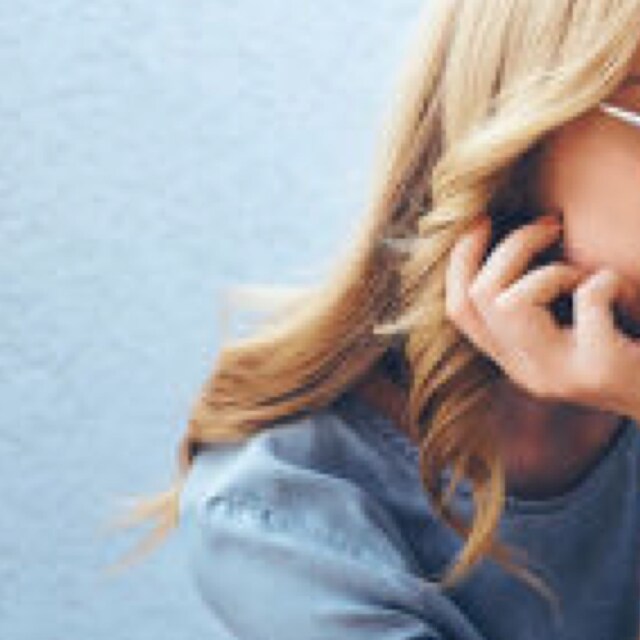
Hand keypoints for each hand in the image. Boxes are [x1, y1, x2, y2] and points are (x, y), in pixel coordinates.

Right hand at [444, 212, 639, 421]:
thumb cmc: (629, 348)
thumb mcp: (568, 331)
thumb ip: (533, 304)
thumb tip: (508, 240)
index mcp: (513, 360)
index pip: (459, 309)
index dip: (461, 258)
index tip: (483, 221)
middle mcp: (526, 373)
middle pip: (478, 297)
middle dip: (512, 246)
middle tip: (550, 226)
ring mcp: (558, 376)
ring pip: (511, 302)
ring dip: (553, 271)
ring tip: (584, 276)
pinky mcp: (598, 371)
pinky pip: (586, 299)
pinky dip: (607, 280)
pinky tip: (622, 290)